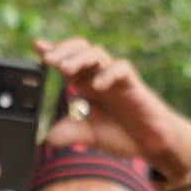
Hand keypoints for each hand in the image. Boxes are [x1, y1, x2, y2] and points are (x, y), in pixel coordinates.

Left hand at [34, 36, 190, 182]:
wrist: (152, 144)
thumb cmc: (123, 134)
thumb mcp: (89, 135)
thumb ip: (70, 134)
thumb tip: (47, 139)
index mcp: (87, 85)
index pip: (68, 62)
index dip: (53, 52)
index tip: (37, 46)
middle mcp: (100, 77)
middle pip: (80, 50)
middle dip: (63, 51)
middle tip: (47, 60)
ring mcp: (116, 79)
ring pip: (97, 54)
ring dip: (79, 59)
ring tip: (65, 69)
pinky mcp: (133, 85)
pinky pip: (121, 69)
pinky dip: (108, 74)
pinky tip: (97, 85)